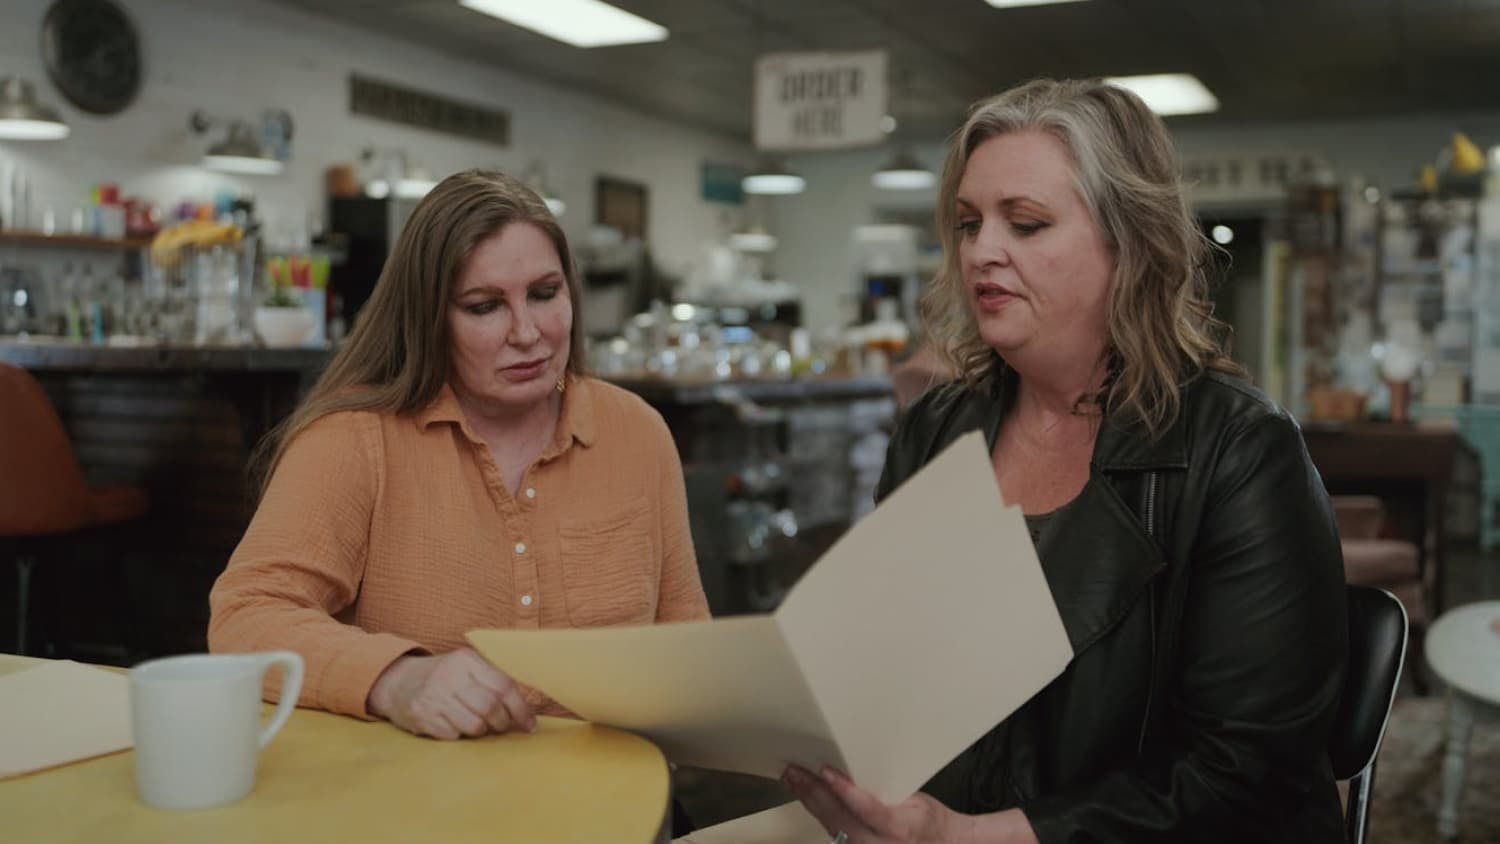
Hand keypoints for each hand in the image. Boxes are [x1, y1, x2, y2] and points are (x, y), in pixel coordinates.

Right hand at [367, 648, 535, 738]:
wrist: (397, 682)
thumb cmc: (443, 678)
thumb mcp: (466, 668)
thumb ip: (494, 682)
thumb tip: (528, 710)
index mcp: (466, 660)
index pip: (503, 685)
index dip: (520, 708)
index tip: (529, 724)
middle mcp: (449, 676)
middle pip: (490, 707)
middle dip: (502, 723)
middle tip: (503, 727)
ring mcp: (433, 697)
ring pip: (474, 726)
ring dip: (482, 731)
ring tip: (477, 724)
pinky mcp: (421, 716)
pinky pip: (453, 736)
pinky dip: (460, 735)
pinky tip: (454, 725)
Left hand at [783, 766, 959, 843]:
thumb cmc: (928, 821)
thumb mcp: (917, 799)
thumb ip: (886, 790)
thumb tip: (858, 765)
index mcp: (900, 827)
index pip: (869, 810)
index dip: (845, 791)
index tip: (827, 772)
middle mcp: (880, 843)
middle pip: (841, 818)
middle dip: (814, 792)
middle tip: (795, 770)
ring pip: (831, 825)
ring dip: (809, 801)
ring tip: (792, 780)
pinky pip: (832, 831)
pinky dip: (817, 812)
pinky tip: (804, 797)